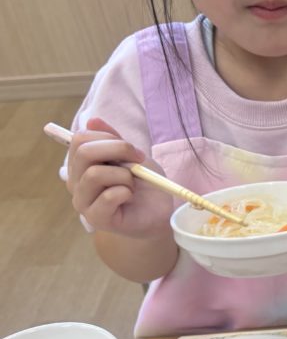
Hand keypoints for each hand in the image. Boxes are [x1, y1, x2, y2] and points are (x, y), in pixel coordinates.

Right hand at [65, 117, 173, 237]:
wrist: (158, 214)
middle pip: (83, 152)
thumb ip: (113, 140)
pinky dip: (125, 192)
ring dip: (123, 176)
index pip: (79, 139)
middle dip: (118, 150)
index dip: (109, 138)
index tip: (133, 150)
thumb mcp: (133, 156)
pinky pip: (107, 196)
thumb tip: (92, 120)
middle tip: (138, 162)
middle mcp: (76, 182)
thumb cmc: (145, 184)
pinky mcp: (95, 218)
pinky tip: (130, 197)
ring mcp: (83, 201)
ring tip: (132, 185)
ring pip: (94, 174)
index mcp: (81, 165)